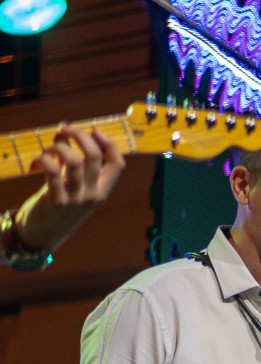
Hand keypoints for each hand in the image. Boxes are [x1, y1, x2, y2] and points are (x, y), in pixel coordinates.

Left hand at [17, 126, 125, 252]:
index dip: (108, 143)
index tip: (94, 131)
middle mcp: (94, 194)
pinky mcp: (57, 199)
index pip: (118, 163)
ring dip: (60, 145)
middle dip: (80, 135)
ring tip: (52, 145)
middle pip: (95, 156)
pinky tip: (40, 158)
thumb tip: (67, 132)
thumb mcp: (74, 187)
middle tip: (66, 129)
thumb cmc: (58, 207)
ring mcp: (76, 198)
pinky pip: (52, 170)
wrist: (42, 235)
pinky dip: (45, 158)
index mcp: (103, 191)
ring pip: (74, 160)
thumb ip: (74, 163)